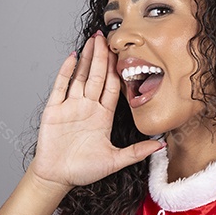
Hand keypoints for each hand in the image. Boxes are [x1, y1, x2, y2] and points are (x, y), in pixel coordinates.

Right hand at [28, 32, 164, 192]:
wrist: (56, 177)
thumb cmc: (83, 170)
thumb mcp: (115, 161)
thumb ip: (137, 152)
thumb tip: (161, 145)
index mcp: (102, 116)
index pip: (112, 87)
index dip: (118, 69)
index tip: (123, 53)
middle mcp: (87, 107)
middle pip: (97, 76)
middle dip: (103, 56)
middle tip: (107, 37)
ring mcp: (71, 106)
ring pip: (81, 76)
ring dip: (87, 58)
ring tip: (93, 40)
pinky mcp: (54, 109)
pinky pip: (61, 86)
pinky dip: (66, 71)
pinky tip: (73, 57)